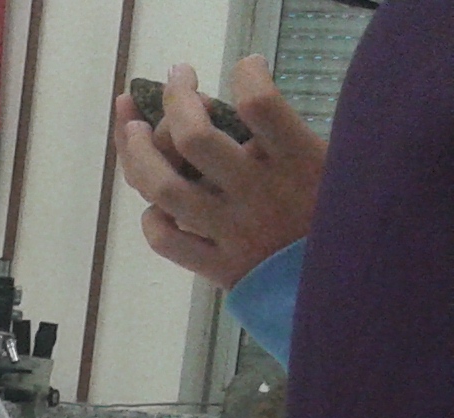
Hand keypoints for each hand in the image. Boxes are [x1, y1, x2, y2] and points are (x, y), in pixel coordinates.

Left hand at [114, 58, 324, 290]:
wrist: (347, 289)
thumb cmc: (341, 218)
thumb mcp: (336, 168)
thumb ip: (290, 140)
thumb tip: (241, 106)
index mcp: (297, 163)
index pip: (261, 106)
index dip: (247, 76)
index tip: (246, 66)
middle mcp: (257, 194)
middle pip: (195, 139)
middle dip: (175, 100)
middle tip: (175, 79)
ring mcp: (231, 231)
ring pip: (163, 188)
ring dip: (139, 155)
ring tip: (133, 128)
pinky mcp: (219, 267)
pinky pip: (166, 241)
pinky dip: (151, 220)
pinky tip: (153, 206)